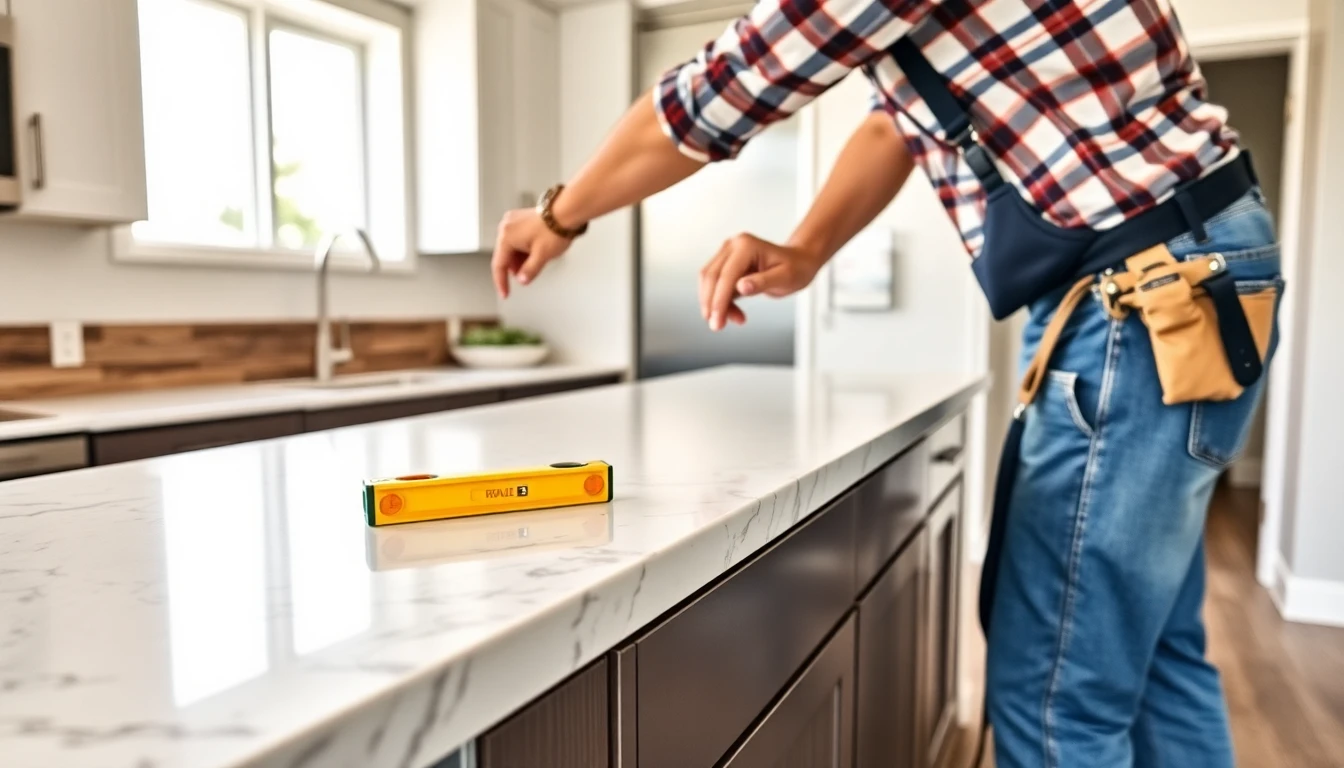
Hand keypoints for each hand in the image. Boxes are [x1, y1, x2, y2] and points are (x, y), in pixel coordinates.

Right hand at [492, 208, 574, 297]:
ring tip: (537, 259)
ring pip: (511, 247)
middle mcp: (506, 226)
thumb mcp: (542, 256)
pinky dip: (524, 248)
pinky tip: (536, 250)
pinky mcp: (520, 218)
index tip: (504, 294)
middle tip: (530, 273)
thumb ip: (530, 271)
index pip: (499, 265)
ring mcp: (512, 220)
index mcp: (506, 236)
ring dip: (521, 258)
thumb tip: (522, 280)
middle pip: (505, 255)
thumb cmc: (555, 229)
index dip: (501, 283)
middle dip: (516, 267)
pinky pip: (517, 238)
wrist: (567, 211)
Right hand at [700, 233, 823, 330]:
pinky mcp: (727, 265)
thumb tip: (741, 287)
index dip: (719, 300)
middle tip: (717, 326)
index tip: (717, 320)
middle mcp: (733, 246)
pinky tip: (734, 313)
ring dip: (714, 304)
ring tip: (733, 319)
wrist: (799, 263)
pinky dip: (720, 302)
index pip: (726, 275)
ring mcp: (728, 254)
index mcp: (746, 246)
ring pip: (709, 281)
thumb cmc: (796, 268)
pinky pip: (716, 285)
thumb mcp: (785, 277)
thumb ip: (763, 282)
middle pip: (711, 276)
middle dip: (711, 304)